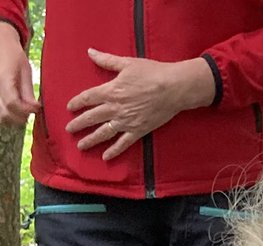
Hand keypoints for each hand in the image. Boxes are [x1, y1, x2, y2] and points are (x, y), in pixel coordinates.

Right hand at [0, 23, 38, 125]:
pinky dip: (7, 114)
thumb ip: (28, 91)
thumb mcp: (25, 70)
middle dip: (20, 117)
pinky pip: (0, 112)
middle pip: (5, 114)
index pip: (13, 104)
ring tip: (22, 110)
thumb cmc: (13, 55)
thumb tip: (35, 109)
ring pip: (1, 116)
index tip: (37, 108)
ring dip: (13, 118)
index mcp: (3, 78)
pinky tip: (15, 109)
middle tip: (30, 110)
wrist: (0, 43)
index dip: (27, 110)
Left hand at [65, 47, 215, 159]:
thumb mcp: (127, 63)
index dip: (77, 103)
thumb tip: (90, 52)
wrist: (173, 88)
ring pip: (103, 133)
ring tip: (81, 146)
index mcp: (111, 91)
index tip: (69, 108)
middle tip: (68, 130)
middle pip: (91, 117)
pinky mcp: (138, 131)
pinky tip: (105, 157)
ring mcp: (126, 122)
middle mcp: (115, 108)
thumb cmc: (151, 73)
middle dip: (78, 124)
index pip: (88, 98)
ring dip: (91, 140)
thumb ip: (107, 60)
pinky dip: (114, 151)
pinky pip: (123, 144)